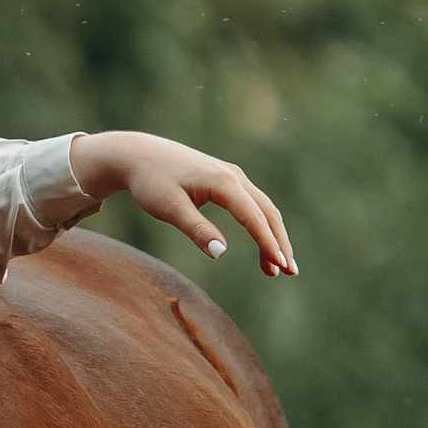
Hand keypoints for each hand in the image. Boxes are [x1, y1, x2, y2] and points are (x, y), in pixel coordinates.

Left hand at [67, 128, 295, 277]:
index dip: (267, 243)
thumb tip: (220, 253)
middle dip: (280, 242)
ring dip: (273, 235)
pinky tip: (262, 243)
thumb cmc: (150, 182)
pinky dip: (261, 224)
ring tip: (277, 266)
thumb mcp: (169, 208)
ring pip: (262, 207)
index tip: (278, 266)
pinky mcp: (225, 179)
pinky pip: (252, 203)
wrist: (137, 155)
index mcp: (223, 183)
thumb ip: (195, 230)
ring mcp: (231, 175)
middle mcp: (233, 176)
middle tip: (290, 273)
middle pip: (267, 212)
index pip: (253, 217)